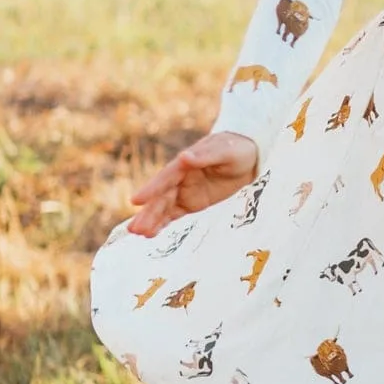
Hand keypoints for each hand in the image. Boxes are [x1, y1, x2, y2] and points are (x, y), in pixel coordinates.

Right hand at [126, 131, 260, 234]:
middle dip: (148, 212)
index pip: (166, 178)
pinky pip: (174, 214)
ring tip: (137, 233)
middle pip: (161, 197)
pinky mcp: (192, 202)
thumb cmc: (236, 149)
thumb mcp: (225, 151)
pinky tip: (150, 234)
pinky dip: (162, 223)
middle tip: (134, 228)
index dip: (151, 189)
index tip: (136, 201)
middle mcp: (180, 178)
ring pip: (164, 207)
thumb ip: (205, 156)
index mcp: (185, 164)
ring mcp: (185, 191)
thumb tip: (184, 157)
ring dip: (151, 219)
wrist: (249, 156)